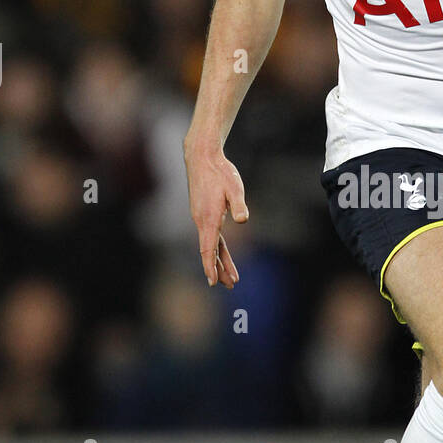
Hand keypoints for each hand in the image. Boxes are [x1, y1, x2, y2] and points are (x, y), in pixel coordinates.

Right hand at [184, 141, 247, 287]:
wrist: (202, 156)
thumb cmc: (220, 171)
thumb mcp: (234, 187)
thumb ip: (239, 204)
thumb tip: (242, 220)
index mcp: (209, 218)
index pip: (208, 248)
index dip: (210, 266)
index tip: (213, 282)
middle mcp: (201, 220)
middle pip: (210, 251)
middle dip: (220, 269)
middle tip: (230, 285)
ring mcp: (200, 217)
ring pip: (210, 244)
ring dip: (219, 260)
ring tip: (230, 277)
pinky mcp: (202, 212)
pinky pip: (210, 235)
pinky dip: (216, 247)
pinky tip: (222, 254)